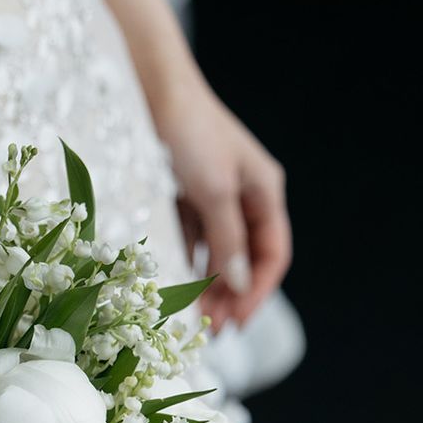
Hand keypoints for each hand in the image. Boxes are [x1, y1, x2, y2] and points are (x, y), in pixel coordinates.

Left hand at [154, 86, 291, 329]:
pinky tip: (170, 287)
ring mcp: (213, 198)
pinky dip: (183, 264)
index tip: (237, 323)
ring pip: (215, 254)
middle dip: (228, 297)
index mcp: (264, 192)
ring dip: (205, 287)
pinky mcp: (183, 198)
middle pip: (242, 259)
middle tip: (207, 331)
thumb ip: (226, 239)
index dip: (257, 292)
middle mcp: (243, 197)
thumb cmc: (189, 134)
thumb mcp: (214, 191)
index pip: (271, 254)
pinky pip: (188, 241)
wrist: (150, 91)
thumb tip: (235, 284)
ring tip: (190, 317)